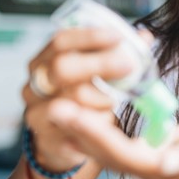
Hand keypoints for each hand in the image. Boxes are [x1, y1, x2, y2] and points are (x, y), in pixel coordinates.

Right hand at [21, 27, 135, 171]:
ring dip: (104, 99)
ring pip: (74, 101)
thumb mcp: (94, 75)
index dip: (89, 37)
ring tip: (117, 100)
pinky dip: (100, 124)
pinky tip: (109, 120)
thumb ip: (116, 54)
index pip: (60, 41)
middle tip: (128, 65)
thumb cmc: (81, 99)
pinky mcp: (47, 139)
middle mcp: (34, 85)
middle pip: (62, 68)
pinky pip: (80, 129)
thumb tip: (145, 37)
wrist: (62, 141)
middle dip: (100, 64)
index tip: (118, 37)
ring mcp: (37, 113)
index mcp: (43, 62)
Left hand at [47, 102, 178, 178]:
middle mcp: (143, 168)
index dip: (96, 136)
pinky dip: (90, 124)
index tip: (74, 114)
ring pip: (101, 147)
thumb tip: (167, 163)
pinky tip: (74, 107)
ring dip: (78, 128)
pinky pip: (108, 139)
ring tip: (56, 104)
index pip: (121, 154)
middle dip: (78, 131)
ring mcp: (138, 160)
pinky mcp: (137, 149)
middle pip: (104, 152)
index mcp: (160, 168)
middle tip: (54, 107)